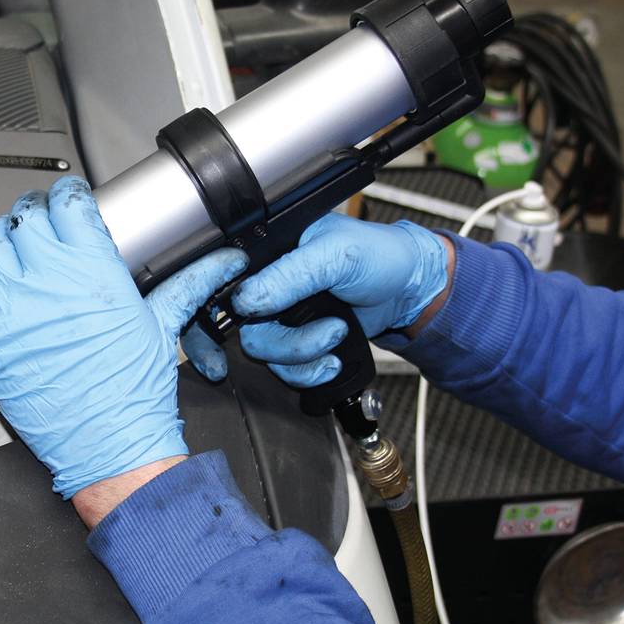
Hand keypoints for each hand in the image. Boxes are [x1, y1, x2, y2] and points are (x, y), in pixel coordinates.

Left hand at [0, 176, 248, 499]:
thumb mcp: (162, 326)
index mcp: (94, 270)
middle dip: (32, 214)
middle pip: (25, 219)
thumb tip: (224, 261)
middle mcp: (49, 282)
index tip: (68, 202)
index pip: (68, 203)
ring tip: (10, 248)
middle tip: (39, 223)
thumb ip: (189, 281)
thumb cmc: (134, 395)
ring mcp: (13, 310)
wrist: (111, 448)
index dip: (66, 196)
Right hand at [183, 214, 451, 387]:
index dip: (216, 306)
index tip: (242, 323)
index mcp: (265, 250)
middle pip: (239, 327)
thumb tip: (246, 300)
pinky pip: (283, 370)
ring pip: (262, 352)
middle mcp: (264, 284)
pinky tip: (332, 360)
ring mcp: (280, 317)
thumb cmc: (377, 255)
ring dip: (301, 355)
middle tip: (316, 336)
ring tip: (336, 335)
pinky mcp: (296, 343)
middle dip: (280, 342)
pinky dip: (308, 372)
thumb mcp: (336, 253)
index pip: (219, 278)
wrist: (408, 291)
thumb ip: (290, 274)